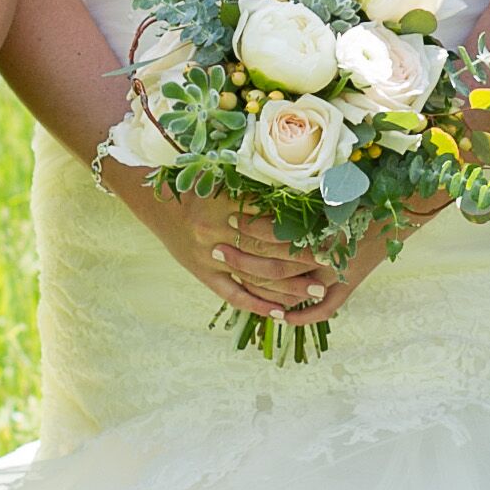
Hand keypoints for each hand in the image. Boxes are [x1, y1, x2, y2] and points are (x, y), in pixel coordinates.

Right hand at [111, 169, 333, 322]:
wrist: (156, 200)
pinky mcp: (203, 274)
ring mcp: (208, 256)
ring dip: (290, 287)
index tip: (331, 231)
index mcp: (223, 202)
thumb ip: (256, 182)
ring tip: (320, 291)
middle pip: (270, 250)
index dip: (302, 227)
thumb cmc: (196, 183)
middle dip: (304, 259)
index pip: (272, 219)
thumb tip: (301, 186)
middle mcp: (215, 231)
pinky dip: (257, 304)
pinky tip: (281, 314)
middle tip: (333, 263)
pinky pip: (233, 295)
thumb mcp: (224, 176)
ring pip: (257, 277)